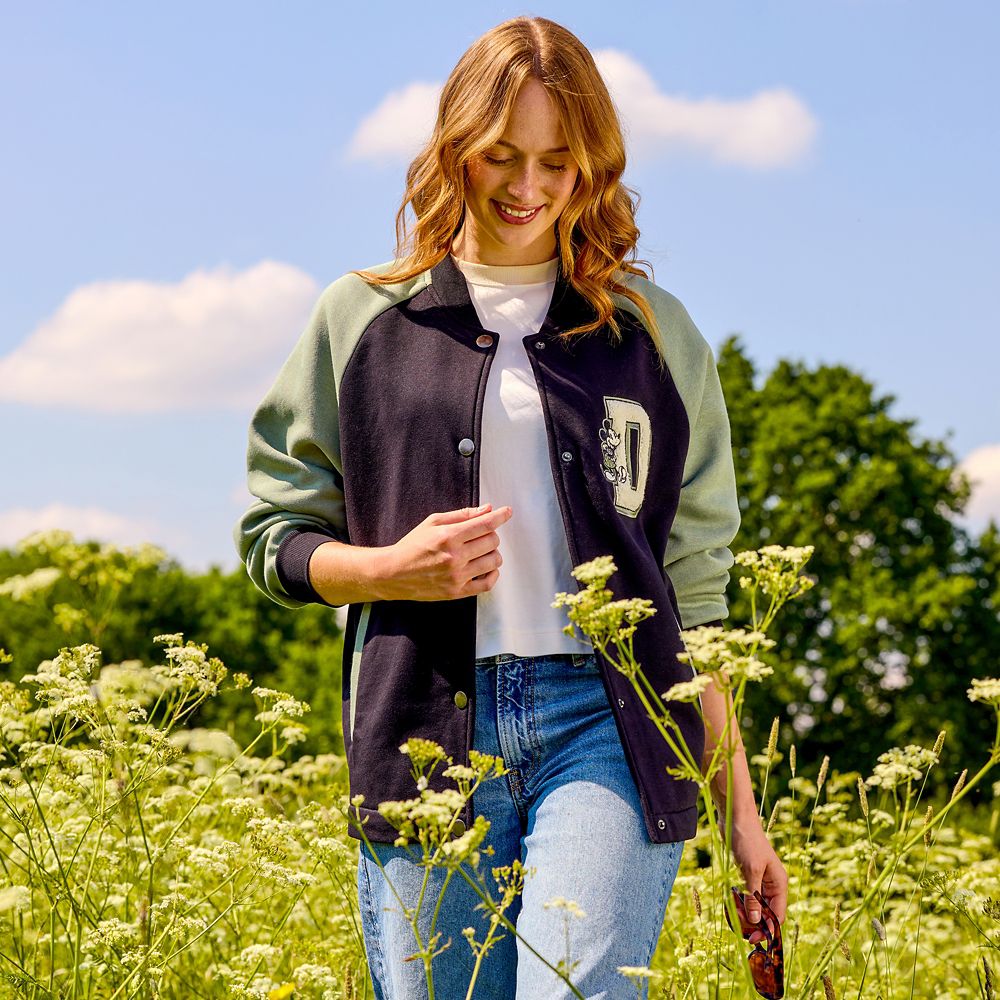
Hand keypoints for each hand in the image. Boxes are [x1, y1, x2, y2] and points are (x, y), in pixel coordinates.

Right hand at [376, 503, 511, 601]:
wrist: (393, 573)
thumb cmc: (412, 545)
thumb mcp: (432, 522)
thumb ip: (461, 515)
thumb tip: (486, 510)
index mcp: (448, 536)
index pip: (485, 524)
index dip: (500, 516)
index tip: (507, 512)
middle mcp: (454, 557)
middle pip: (492, 541)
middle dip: (491, 534)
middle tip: (481, 534)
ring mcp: (457, 576)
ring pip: (494, 561)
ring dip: (492, 553)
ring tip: (480, 551)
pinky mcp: (457, 592)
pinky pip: (488, 583)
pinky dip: (493, 573)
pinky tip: (485, 567)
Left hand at [730, 817, 787, 944]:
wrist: (735, 818)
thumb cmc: (747, 841)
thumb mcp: (751, 870)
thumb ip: (753, 896)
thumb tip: (754, 921)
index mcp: (779, 884)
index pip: (778, 915)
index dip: (768, 929)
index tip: (754, 939)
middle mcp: (771, 884)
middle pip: (766, 913)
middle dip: (754, 923)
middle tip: (741, 931)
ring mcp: (759, 880)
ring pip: (755, 906)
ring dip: (745, 914)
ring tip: (733, 914)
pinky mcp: (747, 875)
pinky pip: (746, 896)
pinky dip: (740, 902)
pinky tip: (732, 903)